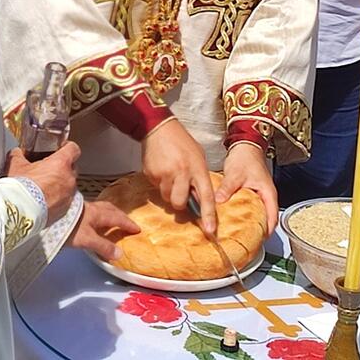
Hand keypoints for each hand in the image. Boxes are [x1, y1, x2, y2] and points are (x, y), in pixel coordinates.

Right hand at [5, 142, 78, 223]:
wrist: (21, 212)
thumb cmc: (21, 187)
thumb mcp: (16, 165)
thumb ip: (19, 155)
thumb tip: (17, 153)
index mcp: (61, 163)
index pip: (73, 149)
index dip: (67, 147)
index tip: (61, 148)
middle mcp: (69, 178)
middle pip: (72, 168)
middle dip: (62, 168)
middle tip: (48, 169)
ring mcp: (69, 195)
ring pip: (69, 185)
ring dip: (60, 185)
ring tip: (44, 187)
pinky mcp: (65, 210)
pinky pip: (65, 200)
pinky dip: (57, 199)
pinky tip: (44, 201)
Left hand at [66, 201, 140, 260]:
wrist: (46, 215)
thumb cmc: (66, 226)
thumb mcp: (87, 239)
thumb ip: (103, 246)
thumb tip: (120, 254)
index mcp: (96, 214)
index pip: (116, 218)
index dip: (127, 223)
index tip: (137, 228)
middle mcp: (89, 209)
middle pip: (109, 209)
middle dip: (119, 214)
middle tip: (127, 221)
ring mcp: (79, 208)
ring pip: (99, 208)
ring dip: (108, 212)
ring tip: (111, 217)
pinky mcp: (70, 210)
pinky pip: (89, 210)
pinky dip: (96, 214)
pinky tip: (90, 219)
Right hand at [141, 118, 216, 234]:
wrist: (159, 128)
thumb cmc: (182, 142)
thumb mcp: (198, 157)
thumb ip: (200, 177)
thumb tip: (199, 198)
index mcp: (197, 168)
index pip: (206, 196)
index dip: (208, 215)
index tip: (209, 230)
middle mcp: (182, 173)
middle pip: (179, 203)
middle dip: (179, 202)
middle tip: (180, 191)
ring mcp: (164, 174)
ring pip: (166, 197)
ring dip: (169, 191)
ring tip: (170, 174)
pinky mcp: (151, 174)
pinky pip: (156, 188)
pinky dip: (159, 182)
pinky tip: (162, 168)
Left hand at [218, 143, 277, 232]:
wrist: (244, 146)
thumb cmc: (245, 158)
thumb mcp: (235, 174)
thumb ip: (228, 188)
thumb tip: (218, 201)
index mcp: (269, 194)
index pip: (273, 218)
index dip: (267, 231)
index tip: (258, 241)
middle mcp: (267, 196)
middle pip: (267, 219)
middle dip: (259, 230)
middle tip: (248, 241)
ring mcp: (260, 195)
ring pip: (259, 214)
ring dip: (252, 222)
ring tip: (241, 233)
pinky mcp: (253, 193)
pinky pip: (252, 208)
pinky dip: (246, 214)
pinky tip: (236, 218)